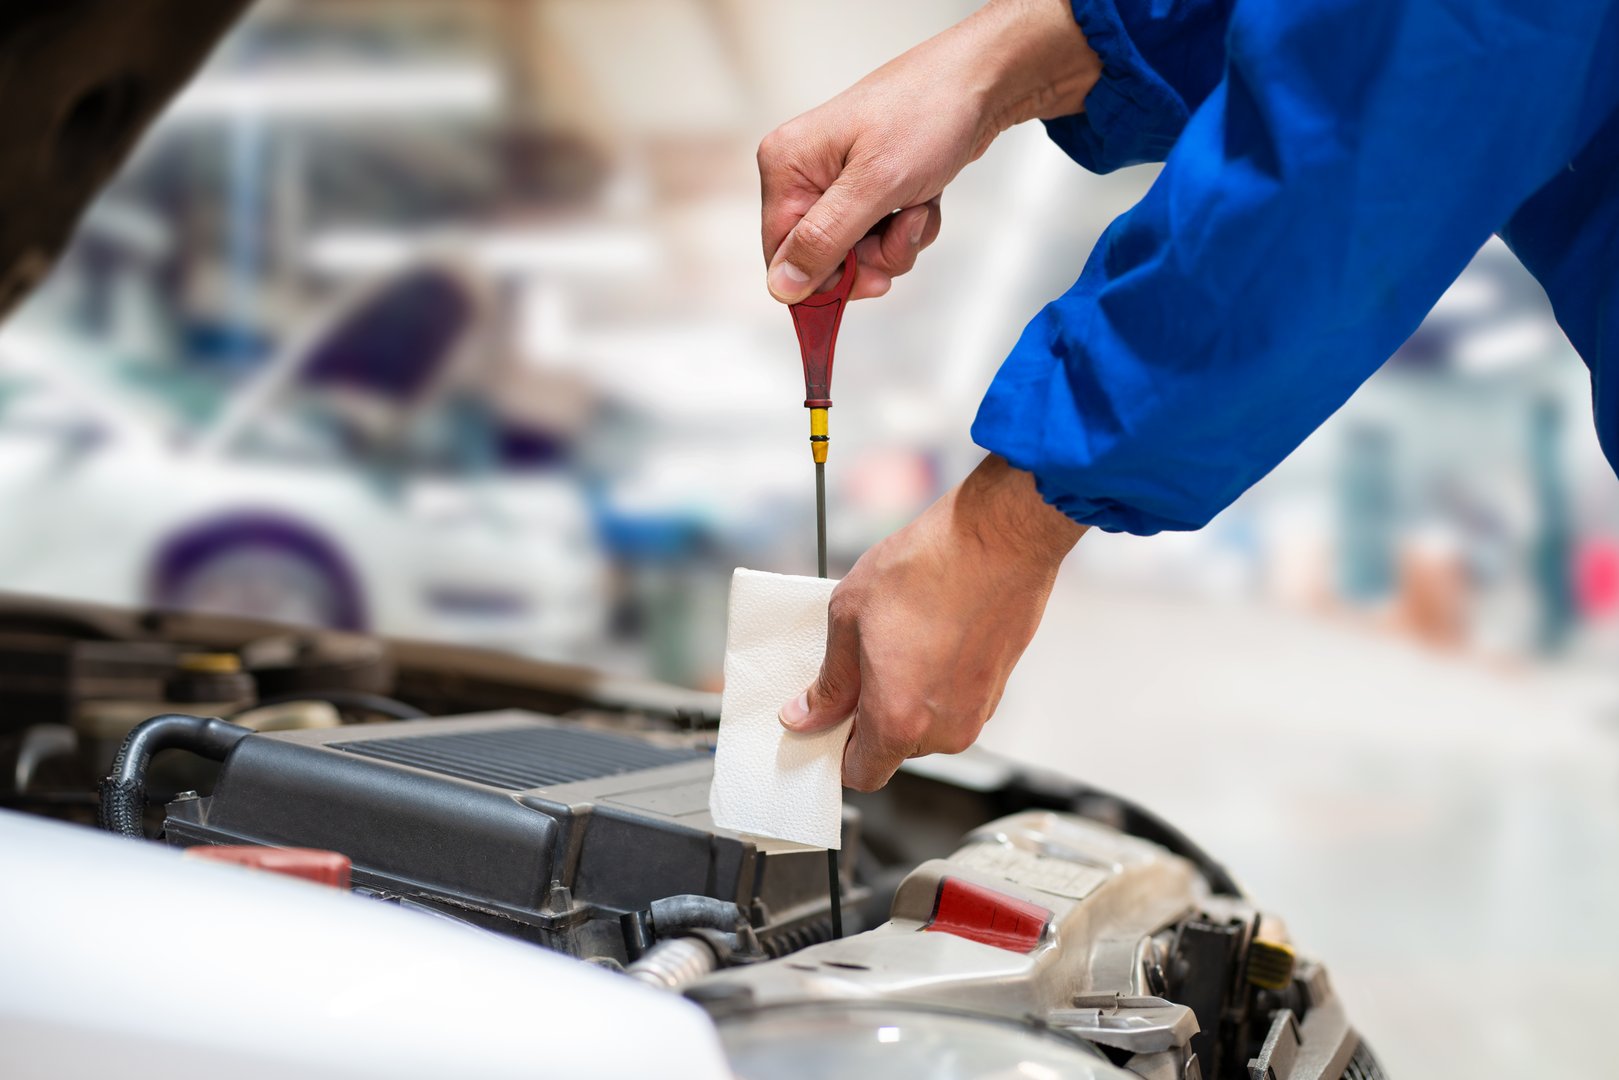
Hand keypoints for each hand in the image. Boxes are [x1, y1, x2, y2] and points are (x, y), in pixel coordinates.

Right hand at [758, 0, 1099, 302]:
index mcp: (786, 166)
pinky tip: (924, 200)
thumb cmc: (927, 113)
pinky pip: (879, 236)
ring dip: (896, 244)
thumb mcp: (875, 185)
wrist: (980, 82)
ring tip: (919, 207)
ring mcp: (835, 183)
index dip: (825, 279)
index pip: (781, 255)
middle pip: (822, 260)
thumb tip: (781, 287)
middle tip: (904, 231)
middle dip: (871, 258)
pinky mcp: (866, 189)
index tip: (870, 280)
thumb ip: (825, 240)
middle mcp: (803, 175)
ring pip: (856, 254)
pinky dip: (908, 229)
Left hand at [779, 456, 1085, 789]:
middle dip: (873, 716)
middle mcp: (944, 729)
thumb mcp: (849, 618)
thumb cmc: (929, 567)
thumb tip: (808, 714)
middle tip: (862, 665)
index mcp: (899, 722)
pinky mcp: (998, 689)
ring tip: (901, 642)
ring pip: (927, 725)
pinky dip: (938, 682)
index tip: (829, 722)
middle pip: (895, 749)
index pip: (863, 774)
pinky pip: (954, 703)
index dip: (839, 751)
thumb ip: (829, 681)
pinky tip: (929, 636)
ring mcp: (977, 711)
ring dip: (907, 697)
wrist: (998, 537)